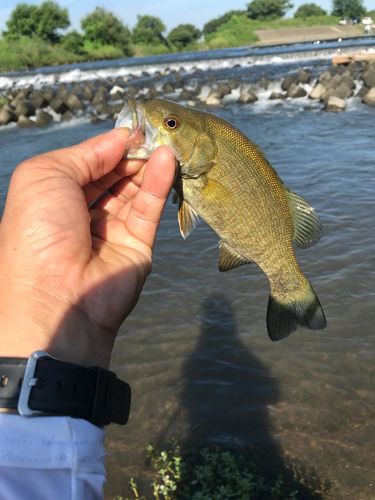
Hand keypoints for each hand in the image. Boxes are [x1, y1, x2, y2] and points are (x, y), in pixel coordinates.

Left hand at [0, 128, 175, 367]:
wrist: (56, 296)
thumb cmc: (39, 231)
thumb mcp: (46, 176)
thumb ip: (86, 153)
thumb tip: (120, 137)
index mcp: (55, 197)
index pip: (88, 164)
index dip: (108, 146)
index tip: (133, 127)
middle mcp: (83, 213)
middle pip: (114, 176)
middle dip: (132, 154)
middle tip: (155, 132)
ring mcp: (111, 231)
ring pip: (134, 191)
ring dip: (149, 165)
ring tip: (166, 142)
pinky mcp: (137, 245)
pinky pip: (148, 210)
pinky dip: (158, 184)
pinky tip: (166, 161)